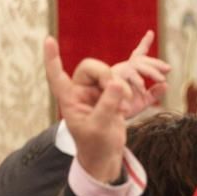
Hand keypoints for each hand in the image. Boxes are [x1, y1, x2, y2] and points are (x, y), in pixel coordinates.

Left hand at [44, 39, 128, 181]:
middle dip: (109, 78)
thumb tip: (118, 84)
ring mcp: (98, 92)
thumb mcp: (100, 127)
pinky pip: (126, 84)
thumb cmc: (96, 145)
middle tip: (120, 95)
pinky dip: (136, 90)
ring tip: (126, 109)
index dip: (53, 58)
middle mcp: (82, 91)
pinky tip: (147, 96)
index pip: (57, 75)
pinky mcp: (114, 96)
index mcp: (70, 98)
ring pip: (112, 75)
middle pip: (93, 68)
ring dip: (125, 89)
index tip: (49, 40)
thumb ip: (107, 105)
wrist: (107, 155)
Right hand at [111, 30, 170, 116]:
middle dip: (155, 63)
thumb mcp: (143, 102)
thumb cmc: (124, 109)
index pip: (138, 55)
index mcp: (130, 71)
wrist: (108, 119)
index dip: (144, 43)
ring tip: (161, 79)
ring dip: (150, 70)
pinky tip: (143, 87)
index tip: (150, 33)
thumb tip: (167, 85)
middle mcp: (123, 69)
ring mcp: (117, 73)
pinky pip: (127, 75)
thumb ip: (154, 93)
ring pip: (136, 65)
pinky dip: (137, 80)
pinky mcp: (113, 79)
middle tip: (168, 69)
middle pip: (140, 59)